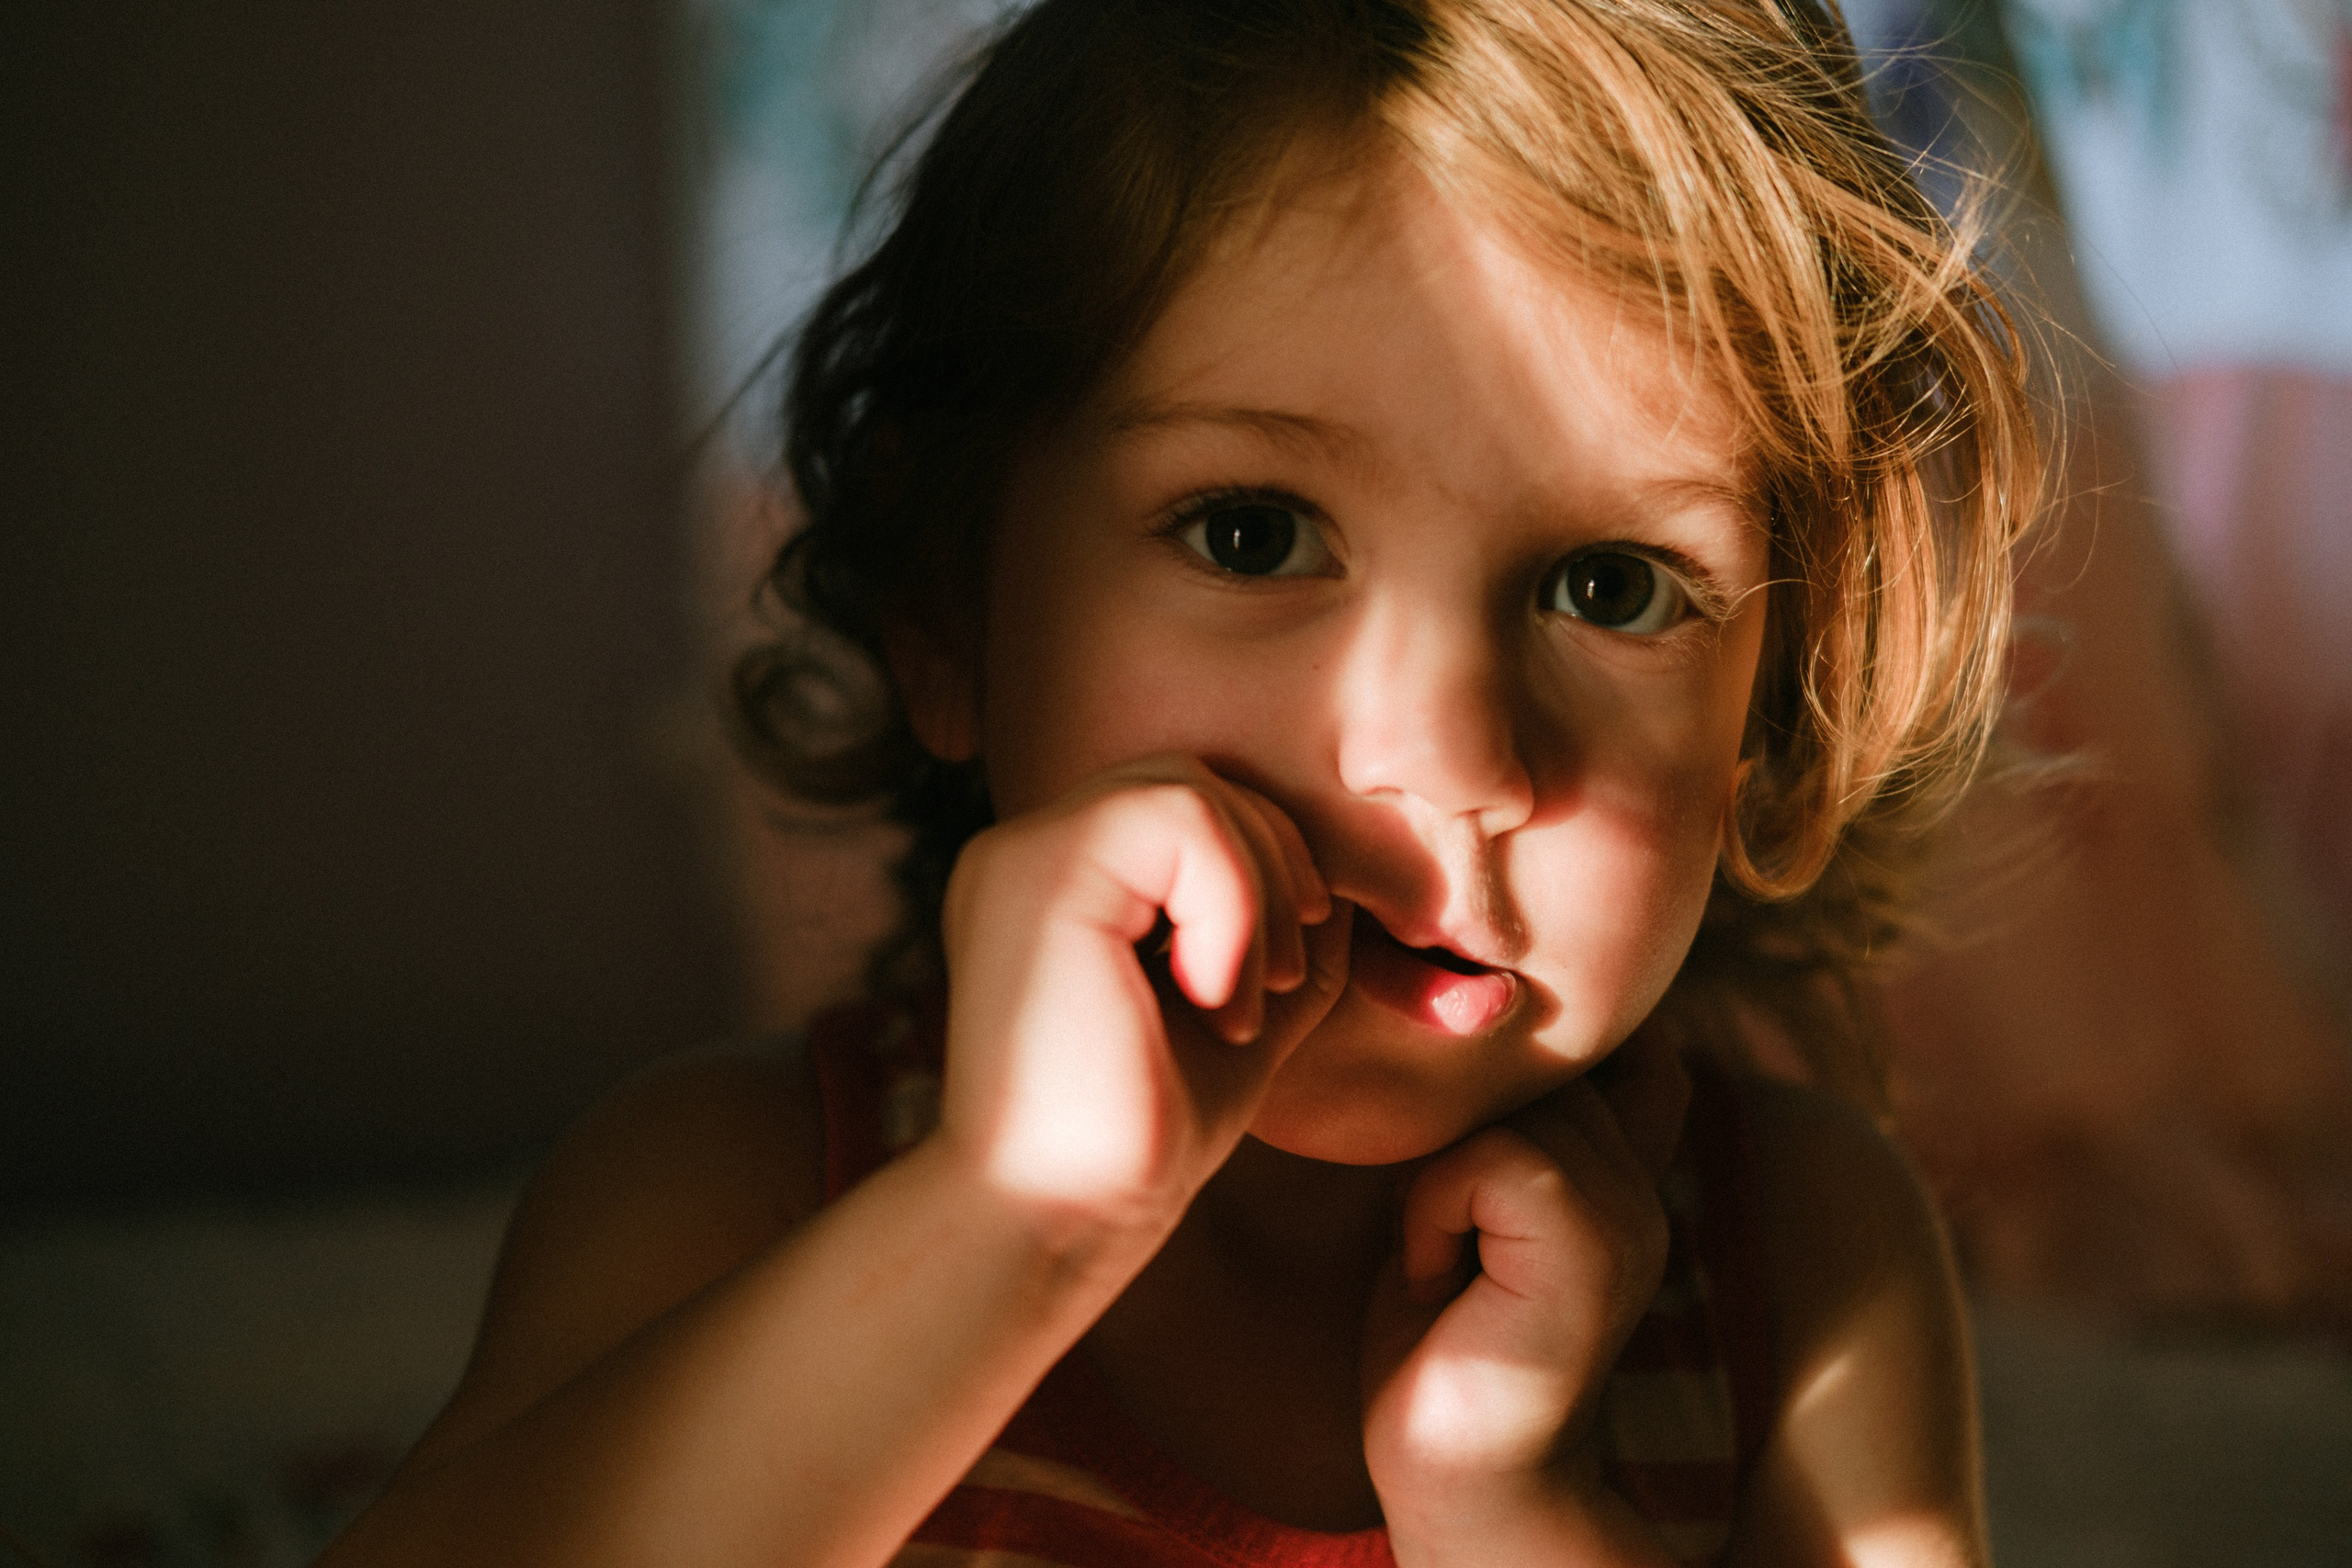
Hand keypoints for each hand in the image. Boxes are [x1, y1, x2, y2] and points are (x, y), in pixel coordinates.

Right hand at [932, 754, 1350, 1238]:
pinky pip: (1175, 816)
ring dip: (1257, 891)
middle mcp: (1027, 853)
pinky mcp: (1038, 874)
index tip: (1277, 972)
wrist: (1059, 1217)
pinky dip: (1232, 900)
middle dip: (1273, 866)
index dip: (1264, 863)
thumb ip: (1282, 931)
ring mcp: (1022, 856)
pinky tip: (1214, 995)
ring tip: (1244, 996)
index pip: (1187, 804)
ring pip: (1190, 787)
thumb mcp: (1241, 1007)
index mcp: (1061, 881)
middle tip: (1272, 982)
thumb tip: (1343, 870)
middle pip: (1195, 778)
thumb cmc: (1141, 1134)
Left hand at [1361, 1025, 1690, 1565]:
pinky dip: (1437, 1208)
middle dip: (1452, 1130)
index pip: (1601, 1040)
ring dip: (1438, 1175)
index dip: (1521, 1060)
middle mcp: (1641, 1183)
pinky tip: (1439, 1278)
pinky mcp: (1596, 1250)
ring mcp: (1630, 1215)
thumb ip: (1505, 1121)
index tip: (1464, 1151)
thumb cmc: (1435, 1337)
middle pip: (1528, 1062)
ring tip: (1444, 1259)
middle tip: (1442, 1233)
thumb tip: (1470, 1012)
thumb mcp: (1466, 1196)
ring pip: (1510, 1106)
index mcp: (1620, 1166)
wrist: (1453, 1469)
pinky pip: (1494, 1157)